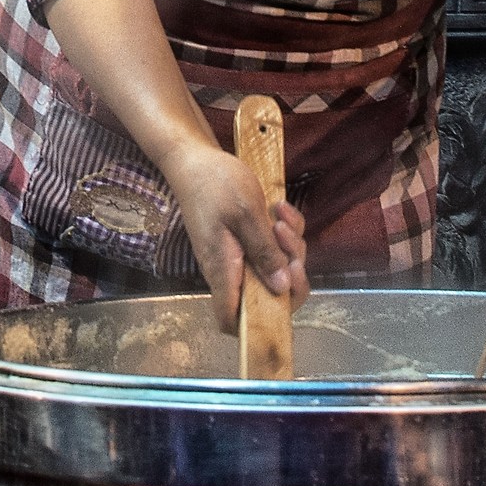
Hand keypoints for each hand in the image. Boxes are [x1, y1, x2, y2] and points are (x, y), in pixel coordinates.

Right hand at [160, 143, 309, 332]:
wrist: (194, 159)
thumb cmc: (216, 184)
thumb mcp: (246, 214)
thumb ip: (265, 252)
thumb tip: (282, 288)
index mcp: (223, 270)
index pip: (232, 321)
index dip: (257, 325)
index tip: (284, 295)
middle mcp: (228, 270)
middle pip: (266, 296)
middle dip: (290, 273)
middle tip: (290, 244)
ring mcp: (235, 257)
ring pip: (273, 269)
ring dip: (288, 246)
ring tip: (281, 216)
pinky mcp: (242, 243)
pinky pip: (270, 249)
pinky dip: (281, 232)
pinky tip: (279, 209)